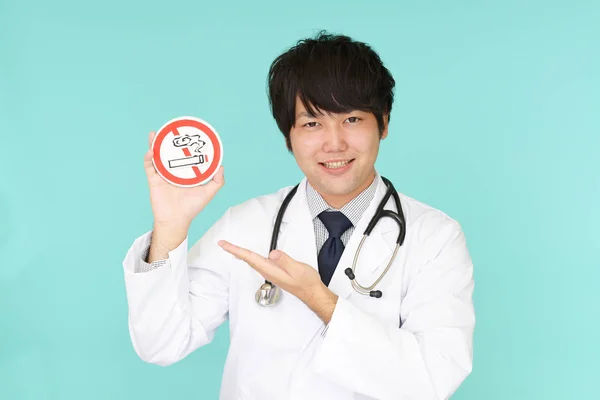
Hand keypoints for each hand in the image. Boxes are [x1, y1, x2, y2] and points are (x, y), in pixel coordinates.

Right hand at [144, 131, 224, 227]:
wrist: (176, 220)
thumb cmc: (192, 208)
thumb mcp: (208, 192)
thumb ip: (217, 181)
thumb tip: (221, 166)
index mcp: (185, 173)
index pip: (185, 156)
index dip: (185, 145)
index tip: (188, 134)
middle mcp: (173, 172)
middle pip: (169, 153)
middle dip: (168, 141)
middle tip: (170, 129)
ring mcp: (162, 175)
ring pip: (157, 156)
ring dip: (154, 145)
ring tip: (155, 134)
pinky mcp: (153, 180)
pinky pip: (149, 167)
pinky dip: (149, 158)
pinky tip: (151, 151)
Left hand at [218, 241, 337, 322]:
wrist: (311, 292)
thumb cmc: (305, 282)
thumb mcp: (297, 269)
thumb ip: (285, 261)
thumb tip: (272, 253)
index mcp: (270, 270)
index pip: (249, 257)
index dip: (235, 250)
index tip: (224, 244)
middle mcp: (267, 271)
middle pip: (247, 259)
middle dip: (234, 251)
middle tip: (222, 243)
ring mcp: (270, 273)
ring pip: (251, 261)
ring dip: (240, 254)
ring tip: (231, 248)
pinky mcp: (274, 272)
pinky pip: (257, 263)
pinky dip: (249, 257)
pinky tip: (248, 256)